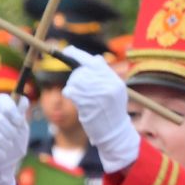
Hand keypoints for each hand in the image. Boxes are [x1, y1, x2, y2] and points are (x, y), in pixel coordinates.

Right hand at [0, 93, 31, 184]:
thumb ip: (20, 117)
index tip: (19, 122)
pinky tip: (1, 155)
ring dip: (6, 145)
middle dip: (10, 132)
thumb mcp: (22, 130)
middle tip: (14, 138)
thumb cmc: (14, 144)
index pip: (2, 99)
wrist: (3, 164)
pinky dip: (0, 154)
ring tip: (8, 148)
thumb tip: (22, 101)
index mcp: (1, 111)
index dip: (11, 109)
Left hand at [62, 49, 140, 172]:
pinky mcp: (88, 104)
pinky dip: (69, 92)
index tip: (68, 50)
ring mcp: (98, 95)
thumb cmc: (111, 112)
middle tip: (75, 85)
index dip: (79, 55)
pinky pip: (71, 91)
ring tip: (77, 95)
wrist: (115, 134)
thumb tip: (97, 58)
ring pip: (76, 80)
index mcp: (115, 82)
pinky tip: (72, 97)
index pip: (95, 62)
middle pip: (83, 71)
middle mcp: (109, 86)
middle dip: (75, 76)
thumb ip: (105, 76)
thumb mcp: (115, 92)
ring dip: (72, 86)